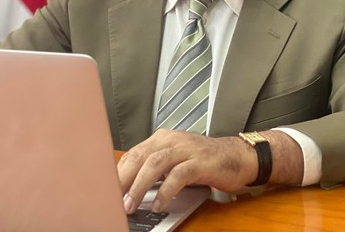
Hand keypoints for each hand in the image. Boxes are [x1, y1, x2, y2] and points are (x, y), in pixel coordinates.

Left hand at [117, 129, 256, 213]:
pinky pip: (178, 176)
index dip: (118, 172)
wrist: (238, 155)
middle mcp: (172, 140)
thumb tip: (130, 187)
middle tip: (112, 198)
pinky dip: (166, 191)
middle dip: (123, 179)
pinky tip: (159, 204)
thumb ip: (155, 168)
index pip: (133, 153)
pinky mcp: (200, 162)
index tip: (106, 189)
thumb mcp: (176, 159)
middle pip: (140, 156)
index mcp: (162, 139)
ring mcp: (186, 150)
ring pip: (155, 164)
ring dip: (140, 186)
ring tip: (131, 204)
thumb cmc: (204, 160)